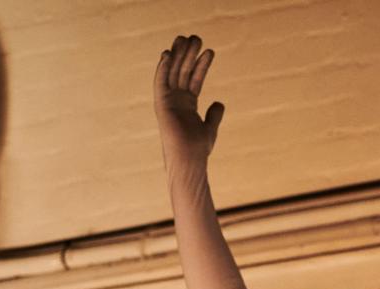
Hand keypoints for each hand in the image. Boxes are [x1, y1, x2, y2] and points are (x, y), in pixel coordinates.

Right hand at [153, 34, 224, 170]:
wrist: (188, 159)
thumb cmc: (197, 149)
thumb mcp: (209, 128)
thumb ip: (214, 115)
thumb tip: (219, 102)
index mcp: (187, 104)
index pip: (194, 79)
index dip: (201, 65)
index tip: (209, 51)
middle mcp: (176, 100)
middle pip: (182, 71)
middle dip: (188, 54)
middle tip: (195, 37)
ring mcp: (167, 101)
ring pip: (172, 73)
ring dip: (179, 55)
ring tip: (187, 39)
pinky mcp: (161, 104)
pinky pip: (160, 82)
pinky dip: (162, 68)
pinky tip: (167, 54)